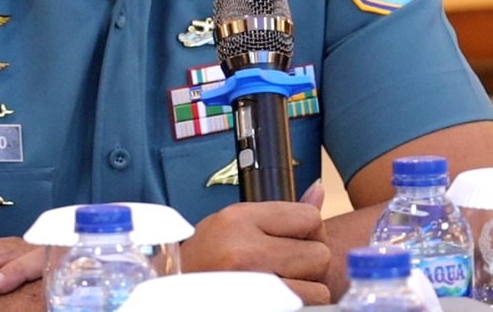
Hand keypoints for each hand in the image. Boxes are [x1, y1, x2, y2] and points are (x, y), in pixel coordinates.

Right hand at [180, 180, 333, 304]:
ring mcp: (253, 286)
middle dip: (309, 263)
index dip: (309, 231)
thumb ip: (278, 213)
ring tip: (280, 284)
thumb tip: (319, 192)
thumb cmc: (205, 258)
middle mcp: (245, 251)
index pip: (309, 218)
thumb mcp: (233, 223)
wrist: (173, 292)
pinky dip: (299, 304)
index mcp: (238, 220)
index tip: (293, 240)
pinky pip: (306, 307)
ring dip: (305, 289)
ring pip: (318, 288)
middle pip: (319, 255)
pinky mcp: (262, 307)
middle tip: (285, 266)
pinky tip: (278, 298)